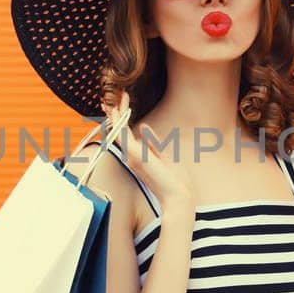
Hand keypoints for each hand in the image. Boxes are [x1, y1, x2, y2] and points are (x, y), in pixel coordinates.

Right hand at [101, 91, 193, 208]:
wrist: (177, 196)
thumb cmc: (175, 181)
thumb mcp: (166, 157)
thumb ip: (154, 143)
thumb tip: (143, 127)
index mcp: (139, 157)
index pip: (127, 135)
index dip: (122, 120)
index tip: (121, 106)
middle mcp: (132, 156)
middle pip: (120, 131)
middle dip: (117, 113)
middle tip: (118, 96)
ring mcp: (132, 155)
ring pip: (118, 130)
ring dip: (116, 112)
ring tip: (116, 96)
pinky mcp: (135, 154)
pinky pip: (122, 134)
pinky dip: (118, 121)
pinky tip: (116, 108)